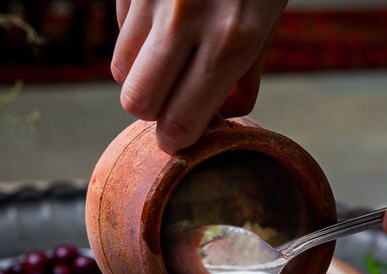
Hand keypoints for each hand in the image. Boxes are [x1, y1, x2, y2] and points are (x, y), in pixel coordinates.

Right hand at [112, 0, 287, 153]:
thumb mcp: (267, 21)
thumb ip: (245, 77)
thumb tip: (217, 118)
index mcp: (230, 41)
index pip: (179, 122)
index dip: (177, 139)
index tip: (181, 136)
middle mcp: (184, 20)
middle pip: (137, 103)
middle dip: (154, 111)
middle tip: (174, 100)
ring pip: (120, 72)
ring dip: (142, 76)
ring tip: (171, 58)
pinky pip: (119, 34)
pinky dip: (136, 41)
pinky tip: (162, 22)